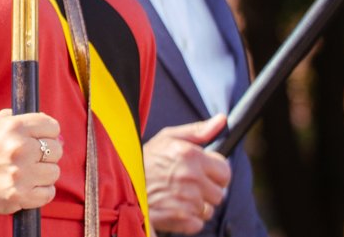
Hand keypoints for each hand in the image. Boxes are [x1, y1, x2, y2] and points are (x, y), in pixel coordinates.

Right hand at [0, 110, 60, 213]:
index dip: (48, 133)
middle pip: (57, 150)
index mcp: (14, 127)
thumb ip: (25, 121)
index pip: (52, 127)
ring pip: (54, 172)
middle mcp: (19, 148)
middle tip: (30, 159)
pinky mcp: (20, 196)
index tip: (39, 140)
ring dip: (43, 174)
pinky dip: (41, 192)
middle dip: (46, 155)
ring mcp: (20, 174)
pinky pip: (49, 193)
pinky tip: (26, 187)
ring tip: (26, 174)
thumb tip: (56, 134)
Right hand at [145, 115, 230, 232]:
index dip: (214, 172)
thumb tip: (221, 120)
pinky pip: (198, 223)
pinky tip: (172, 207)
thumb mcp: (168, 138)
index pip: (225, 170)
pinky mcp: (181, 217)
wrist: (117, 182)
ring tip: (175, 196)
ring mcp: (187, 198)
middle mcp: (190, 176)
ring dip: (195, 205)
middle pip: (219, 193)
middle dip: (205, 190)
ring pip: (208, 209)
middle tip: (184, 185)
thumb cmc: (144, 160)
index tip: (201, 172)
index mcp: (190, 154)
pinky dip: (187, 219)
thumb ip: (198, 131)